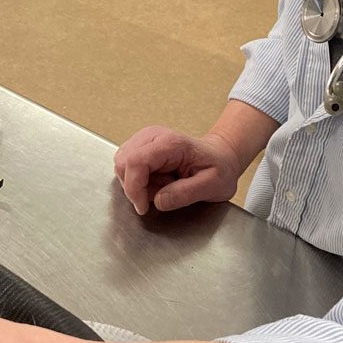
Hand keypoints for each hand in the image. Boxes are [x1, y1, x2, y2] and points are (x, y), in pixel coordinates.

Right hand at [114, 125, 241, 214]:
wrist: (220, 157)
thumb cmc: (218, 168)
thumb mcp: (212, 185)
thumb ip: (185, 194)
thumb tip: (159, 201)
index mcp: (170, 143)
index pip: (135, 162)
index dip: (134, 187)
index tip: (143, 206)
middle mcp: (153, 136)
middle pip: (123, 163)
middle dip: (136, 187)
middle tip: (161, 193)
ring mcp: (145, 140)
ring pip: (122, 166)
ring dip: (138, 184)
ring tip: (163, 186)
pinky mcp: (142, 148)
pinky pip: (127, 168)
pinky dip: (138, 181)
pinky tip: (157, 182)